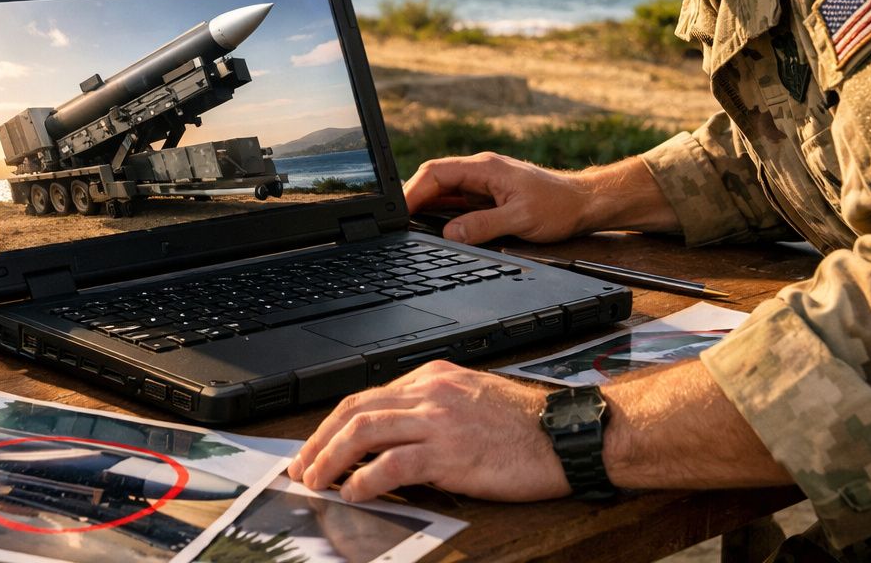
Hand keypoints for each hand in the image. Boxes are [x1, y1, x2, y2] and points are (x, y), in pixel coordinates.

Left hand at [287, 360, 567, 501]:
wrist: (567, 434)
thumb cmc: (527, 425)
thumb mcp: (472, 401)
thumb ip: (433, 410)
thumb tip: (394, 439)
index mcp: (434, 377)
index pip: (369, 396)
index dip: (335, 423)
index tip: (319, 446)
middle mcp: (431, 392)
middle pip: (356, 409)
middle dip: (320, 440)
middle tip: (303, 467)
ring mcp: (439, 420)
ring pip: (364, 429)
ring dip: (331, 458)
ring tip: (317, 481)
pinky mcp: (450, 452)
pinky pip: (394, 463)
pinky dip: (367, 478)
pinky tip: (355, 493)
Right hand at [405, 152, 665, 244]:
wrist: (584, 203)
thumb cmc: (558, 206)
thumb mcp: (520, 219)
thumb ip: (482, 226)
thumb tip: (449, 234)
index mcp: (484, 168)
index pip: (435, 172)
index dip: (412, 191)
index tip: (399, 212)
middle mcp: (480, 171)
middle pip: (434, 179)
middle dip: (413, 198)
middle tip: (397, 223)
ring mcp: (484, 183)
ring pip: (443, 190)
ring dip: (425, 205)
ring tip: (408, 226)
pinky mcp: (489, 195)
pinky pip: (457, 200)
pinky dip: (441, 211)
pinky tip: (434, 226)